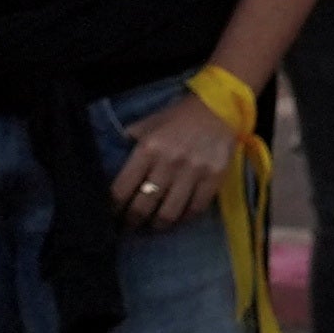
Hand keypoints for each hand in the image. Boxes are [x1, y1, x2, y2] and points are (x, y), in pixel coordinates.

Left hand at [106, 91, 238, 231]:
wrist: (221, 106)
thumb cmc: (180, 116)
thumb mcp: (149, 123)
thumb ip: (131, 141)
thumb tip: (112, 159)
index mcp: (147, 148)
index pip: (122, 189)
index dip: (113, 208)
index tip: (112, 216)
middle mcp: (169, 162)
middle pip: (143, 206)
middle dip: (133, 221)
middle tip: (130, 226)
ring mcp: (194, 171)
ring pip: (169, 213)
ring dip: (158, 225)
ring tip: (154, 226)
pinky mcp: (215, 177)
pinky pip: (196, 208)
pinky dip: (185, 218)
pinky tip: (179, 217)